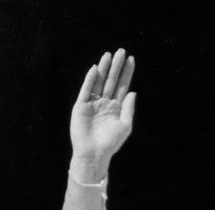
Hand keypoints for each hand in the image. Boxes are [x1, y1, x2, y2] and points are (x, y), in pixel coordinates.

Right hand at [69, 49, 135, 178]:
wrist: (94, 153)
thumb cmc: (111, 143)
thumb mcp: (125, 126)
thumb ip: (129, 109)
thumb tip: (133, 92)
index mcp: (116, 107)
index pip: (123, 86)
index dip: (127, 73)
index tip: (131, 60)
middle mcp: (105, 102)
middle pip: (112, 80)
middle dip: (117, 66)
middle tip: (122, 51)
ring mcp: (93, 103)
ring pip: (100, 82)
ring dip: (104, 68)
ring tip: (109, 55)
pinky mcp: (81, 105)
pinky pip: (86, 90)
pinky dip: (91, 80)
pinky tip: (96, 69)